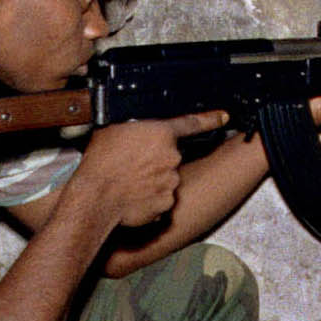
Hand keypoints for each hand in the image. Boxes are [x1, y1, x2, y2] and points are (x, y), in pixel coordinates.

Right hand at [71, 110, 228, 229]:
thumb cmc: (101, 163)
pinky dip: (149, 199)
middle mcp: (171, 157)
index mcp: (161, 133)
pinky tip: (133, 196)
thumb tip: (136, 130)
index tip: (223, 117)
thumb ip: (134, 128)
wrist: (97, 197)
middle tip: (132, 165)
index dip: (210, 119)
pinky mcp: (166, 203)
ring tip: (128, 183)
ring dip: (151, 180)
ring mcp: (171, 181)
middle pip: (170, 156)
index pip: (192, 123)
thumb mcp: (112, 129)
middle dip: (155, 160)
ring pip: (166, 179)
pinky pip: (161, 199)